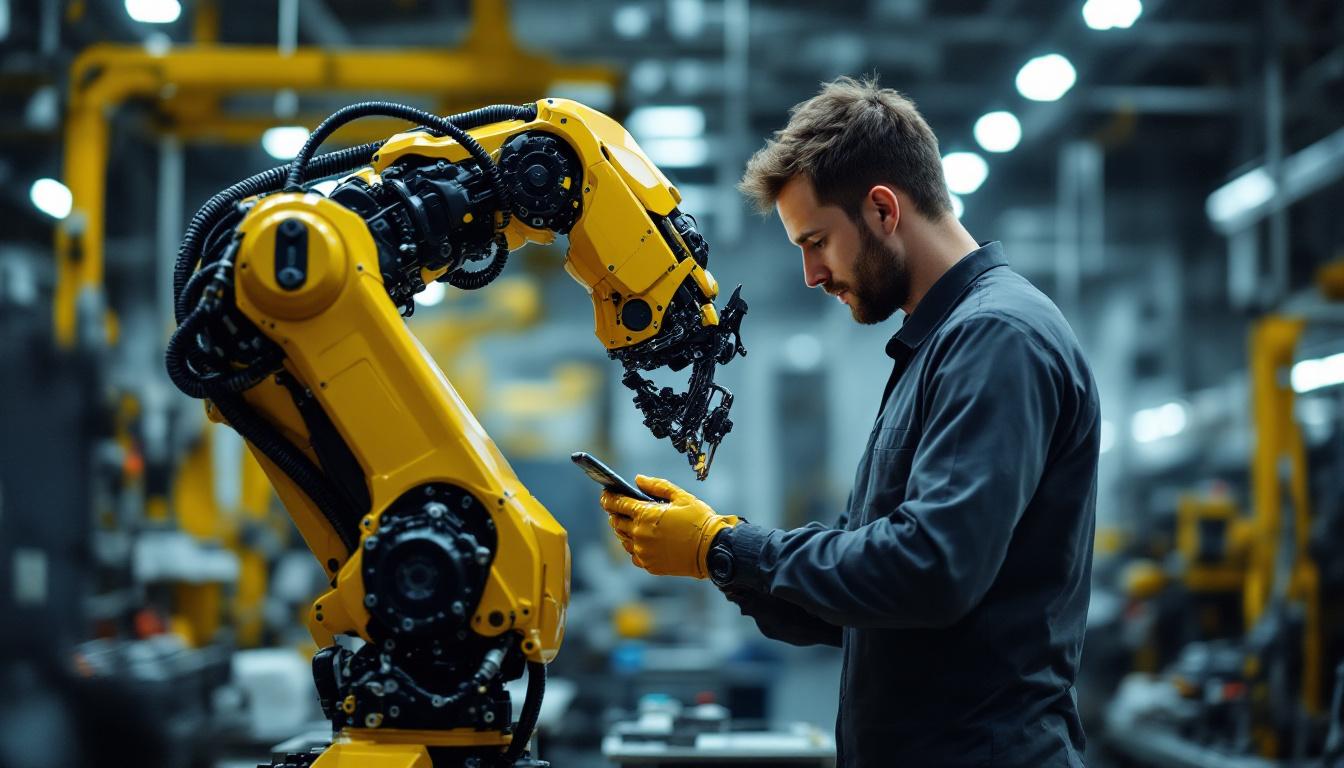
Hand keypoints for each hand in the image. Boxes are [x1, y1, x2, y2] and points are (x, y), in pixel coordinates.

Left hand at [600, 474, 738, 578]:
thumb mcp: (681, 496)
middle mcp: (639, 534)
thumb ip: (657, 486)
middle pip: (616, 522)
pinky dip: (634, 546)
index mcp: (645, 514)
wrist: (712, 550)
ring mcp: (643, 551)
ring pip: (623, 539)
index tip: (605, 494)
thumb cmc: (699, 521)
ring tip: (632, 523)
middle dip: (615, 513)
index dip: (608, 498)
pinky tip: (643, 541)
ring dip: (623, 530)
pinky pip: (634, 555)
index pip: (617, 504)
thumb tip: (638, 479)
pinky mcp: (649, 565)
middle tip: (619, 508)